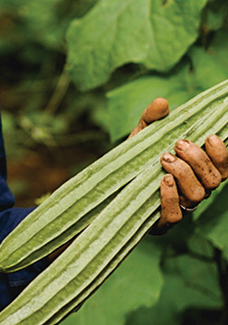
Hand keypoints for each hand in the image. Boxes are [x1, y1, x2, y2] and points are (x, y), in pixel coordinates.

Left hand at [131, 97, 227, 226]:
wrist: (108, 187)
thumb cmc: (135, 160)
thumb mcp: (142, 136)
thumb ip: (153, 119)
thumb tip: (162, 102)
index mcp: (199, 171)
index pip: (224, 167)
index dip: (222, 154)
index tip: (209, 136)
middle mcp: (195, 190)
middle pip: (214, 179)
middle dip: (199, 159)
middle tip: (178, 144)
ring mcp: (181, 207)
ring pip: (198, 194)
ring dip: (185, 173)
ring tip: (164, 158)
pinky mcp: (163, 222)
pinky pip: (176, 214)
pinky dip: (170, 196)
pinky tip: (163, 180)